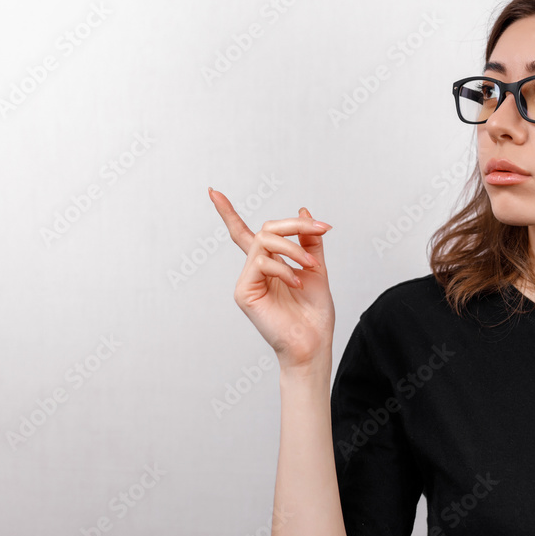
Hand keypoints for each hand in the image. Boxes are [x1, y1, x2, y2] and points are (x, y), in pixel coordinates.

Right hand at [209, 187, 334, 370]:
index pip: (245, 234)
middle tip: (321, 229)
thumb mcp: (316, 268)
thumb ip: (308, 241)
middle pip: (264, 231)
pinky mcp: (244, 292)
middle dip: (293, 225)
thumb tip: (302, 210)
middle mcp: (254, 271)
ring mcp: (247, 281)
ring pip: (264, 242)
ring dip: (294, 248)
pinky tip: (297, 282)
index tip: (213, 192)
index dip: (228, 213)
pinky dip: (284, 268)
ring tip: (312, 266)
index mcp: (268, 265)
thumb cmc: (314, 314)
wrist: (313, 343)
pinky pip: (262, 263)